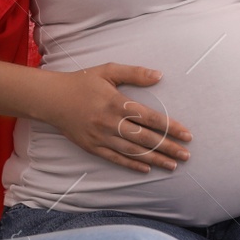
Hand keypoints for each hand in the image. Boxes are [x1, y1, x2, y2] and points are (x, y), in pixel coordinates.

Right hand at [36, 63, 192, 173]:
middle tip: (187, 154)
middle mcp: (110, 122)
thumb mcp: (108, 70)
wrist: (51, 99)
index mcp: (117, 103)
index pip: (150, 118)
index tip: (187, 134)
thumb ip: (135, 73)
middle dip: (168, 147)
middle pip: (145, 139)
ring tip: (173, 165)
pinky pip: (115, 158)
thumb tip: (159, 75)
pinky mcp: (92, 147)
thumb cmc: (82, 82)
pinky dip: (132, 164)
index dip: (170, 127)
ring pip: (133, 152)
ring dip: (155, 159)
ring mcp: (101, 137)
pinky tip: (147, 169)